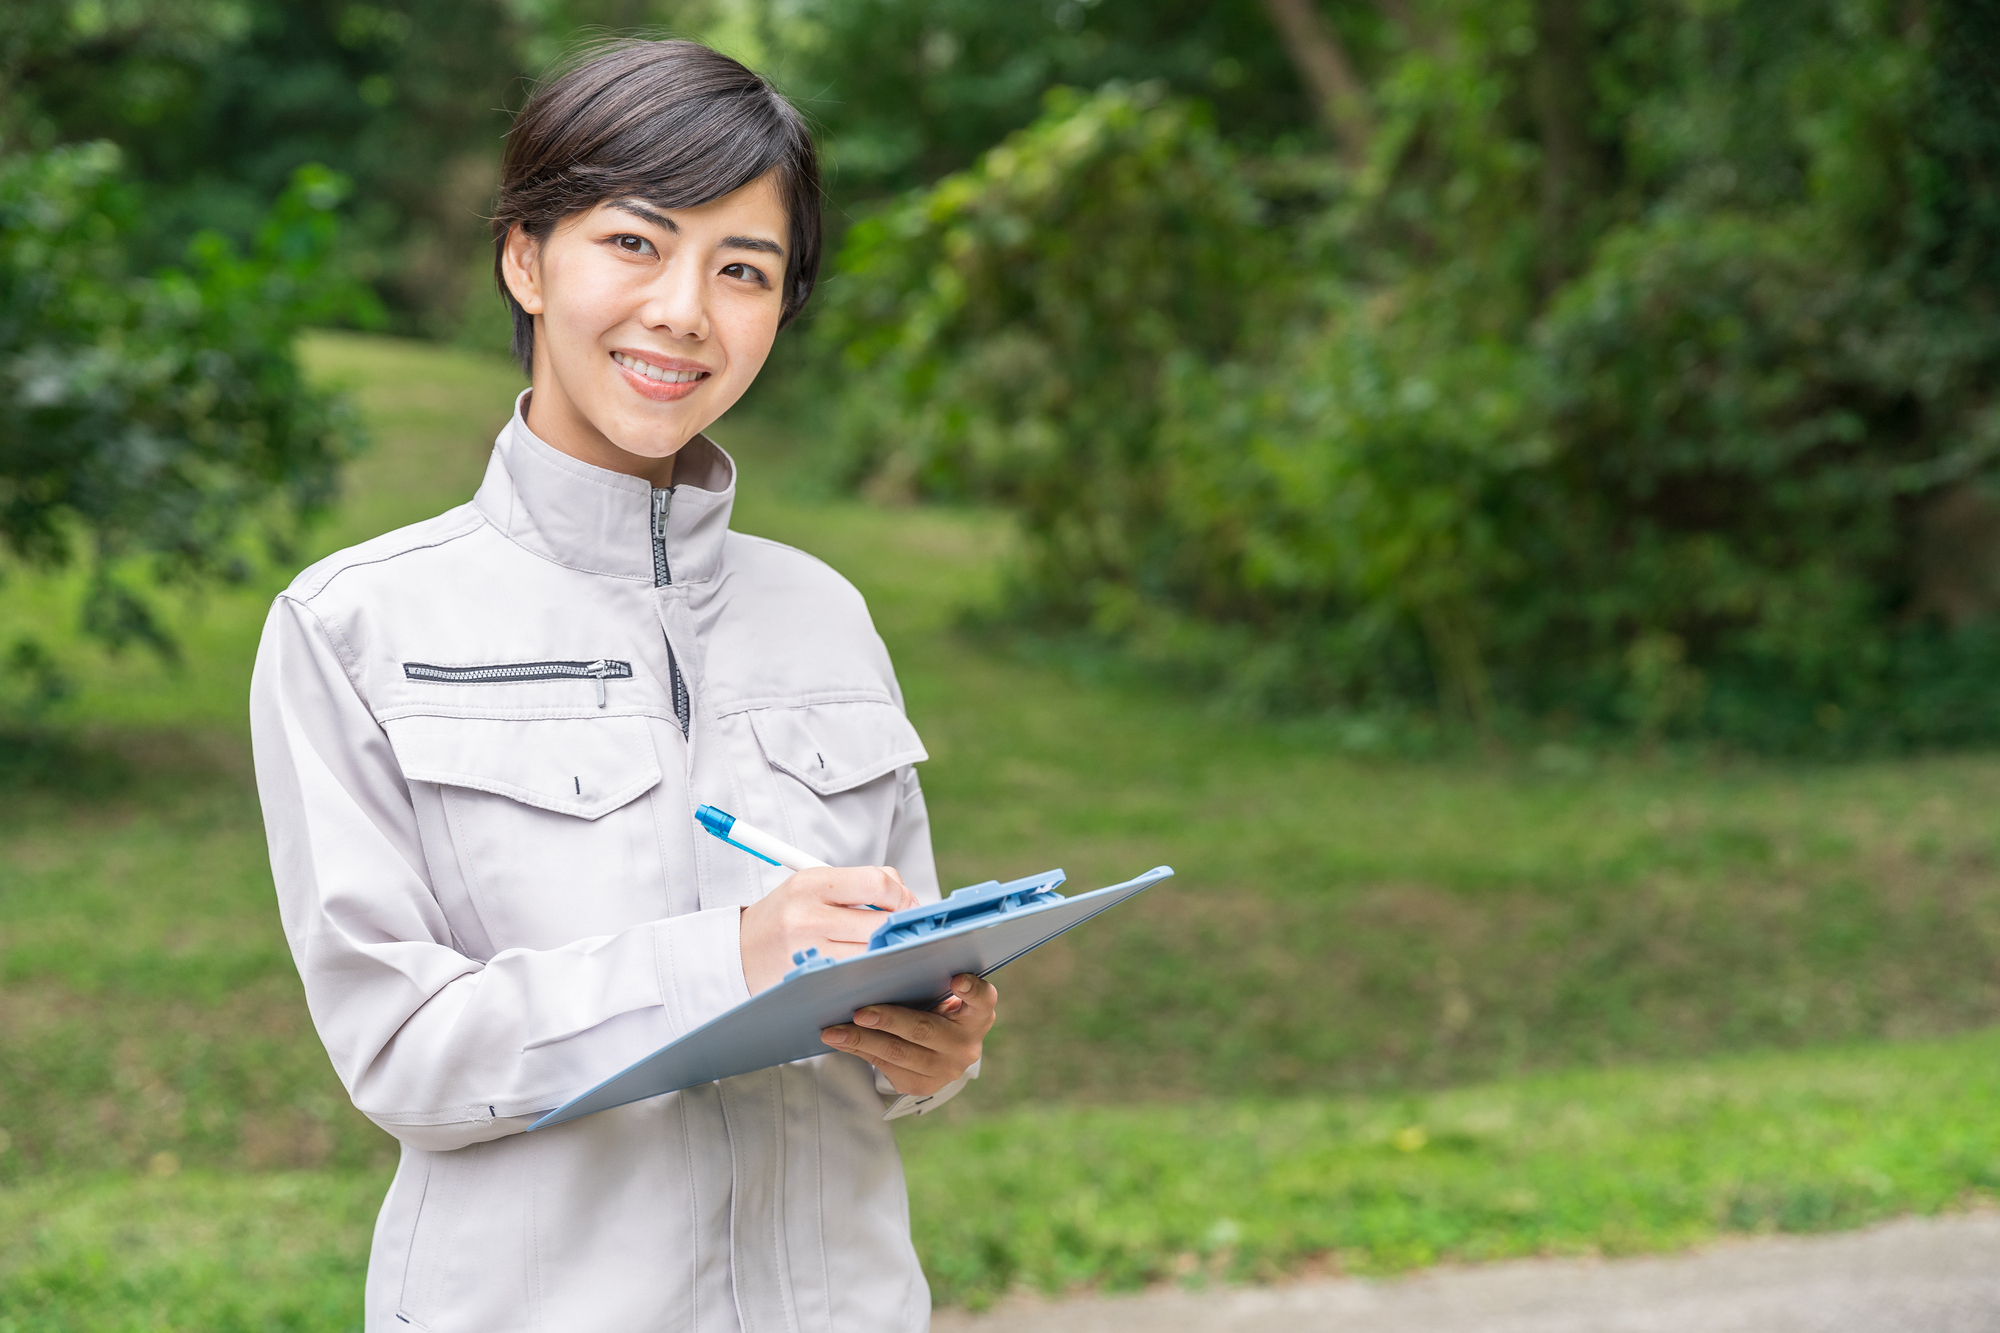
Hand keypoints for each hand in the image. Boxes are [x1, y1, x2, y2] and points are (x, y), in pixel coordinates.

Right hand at [739, 866, 919, 993]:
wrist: (738, 951)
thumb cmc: (785, 916)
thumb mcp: (813, 886)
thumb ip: (860, 885)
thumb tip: (908, 898)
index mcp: (812, 882)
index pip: (877, 883)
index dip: (902, 895)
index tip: (908, 905)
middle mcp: (807, 915)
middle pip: (880, 923)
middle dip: (901, 928)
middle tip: (906, 932)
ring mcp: (807, 951)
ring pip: (871, 953)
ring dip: (888, 953)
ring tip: (889, 950)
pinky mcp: (808, 979)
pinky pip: (856, 976)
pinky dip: (870, 971)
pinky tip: (871, 967)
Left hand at [819, 973, 998, 1095]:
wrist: (941, 1053)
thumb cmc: (936, 1011)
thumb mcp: (941, 997)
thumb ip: (926, 983)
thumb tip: (876, 967)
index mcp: (977, 1014)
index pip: (982, 999)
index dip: (971, 989)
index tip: (957, 979)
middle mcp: (966, 1044)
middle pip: (924, 1029)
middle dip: (888, 1020)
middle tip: (861, 1013)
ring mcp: (945, 1069)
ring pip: (898, 1054)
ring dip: (862, 1041)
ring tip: (834, 1032)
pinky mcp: (922, 1085)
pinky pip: (886, 1068)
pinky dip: (860, 1052)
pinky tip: (841, 1041)